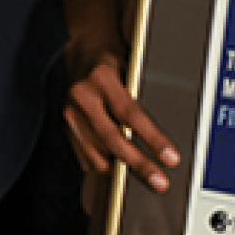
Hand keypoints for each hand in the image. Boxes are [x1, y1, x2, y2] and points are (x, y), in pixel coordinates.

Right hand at [63, 50, 179, 191]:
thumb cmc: (111, 61)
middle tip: (160, 182)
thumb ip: (139, 98)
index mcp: (102, 77)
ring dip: (122, 169)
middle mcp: (81, 96)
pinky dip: (105, 165)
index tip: (171, 159)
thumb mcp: (130, 69)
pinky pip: (86, 157)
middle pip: (113, 140)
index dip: (153, 140)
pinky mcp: (63, 126)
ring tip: (145, 175)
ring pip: (97, 155)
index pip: (130, 115)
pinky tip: (119, 165)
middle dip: (139, 165)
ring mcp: (68, 113)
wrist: (80, 52)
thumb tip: (159, 139)